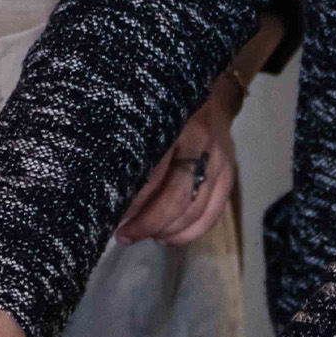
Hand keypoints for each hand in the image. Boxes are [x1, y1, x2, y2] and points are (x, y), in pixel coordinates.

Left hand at [115, 81, 237, 246]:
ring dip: (166, 231)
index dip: (133, 201)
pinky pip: (212, 214)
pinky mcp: (229, 175)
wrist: (209, 98)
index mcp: (173, 126)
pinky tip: (167, 238)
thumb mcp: (141, 119)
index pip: (153, 174)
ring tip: (141, 236)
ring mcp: (219, 161)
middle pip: (177, 197)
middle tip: (124, 235)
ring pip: (195, 210)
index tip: (111, 217)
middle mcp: (201, 143)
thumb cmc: (162, 109)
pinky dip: (189, 233)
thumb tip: (106, 192)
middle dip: (148, 223)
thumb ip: (127, 148)